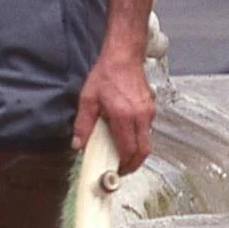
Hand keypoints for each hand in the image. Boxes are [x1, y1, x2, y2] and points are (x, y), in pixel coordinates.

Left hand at [71, 47, 154, 173]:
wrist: (124, 56)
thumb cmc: (107, 75)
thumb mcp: (88, 99)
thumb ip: (83, 124)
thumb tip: (77, 144)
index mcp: (124, 116)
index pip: (128, 150)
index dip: (123, 165)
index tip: (115, 171)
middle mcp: (140, 116)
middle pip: (143, 151)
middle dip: (133, 165)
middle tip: (122, 169)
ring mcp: (148, 112)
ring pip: (147, 142)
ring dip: (137, 152)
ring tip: (123, 154)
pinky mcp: (151, 108)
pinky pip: (148, 130)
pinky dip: (140, 139)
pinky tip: (127, 136)